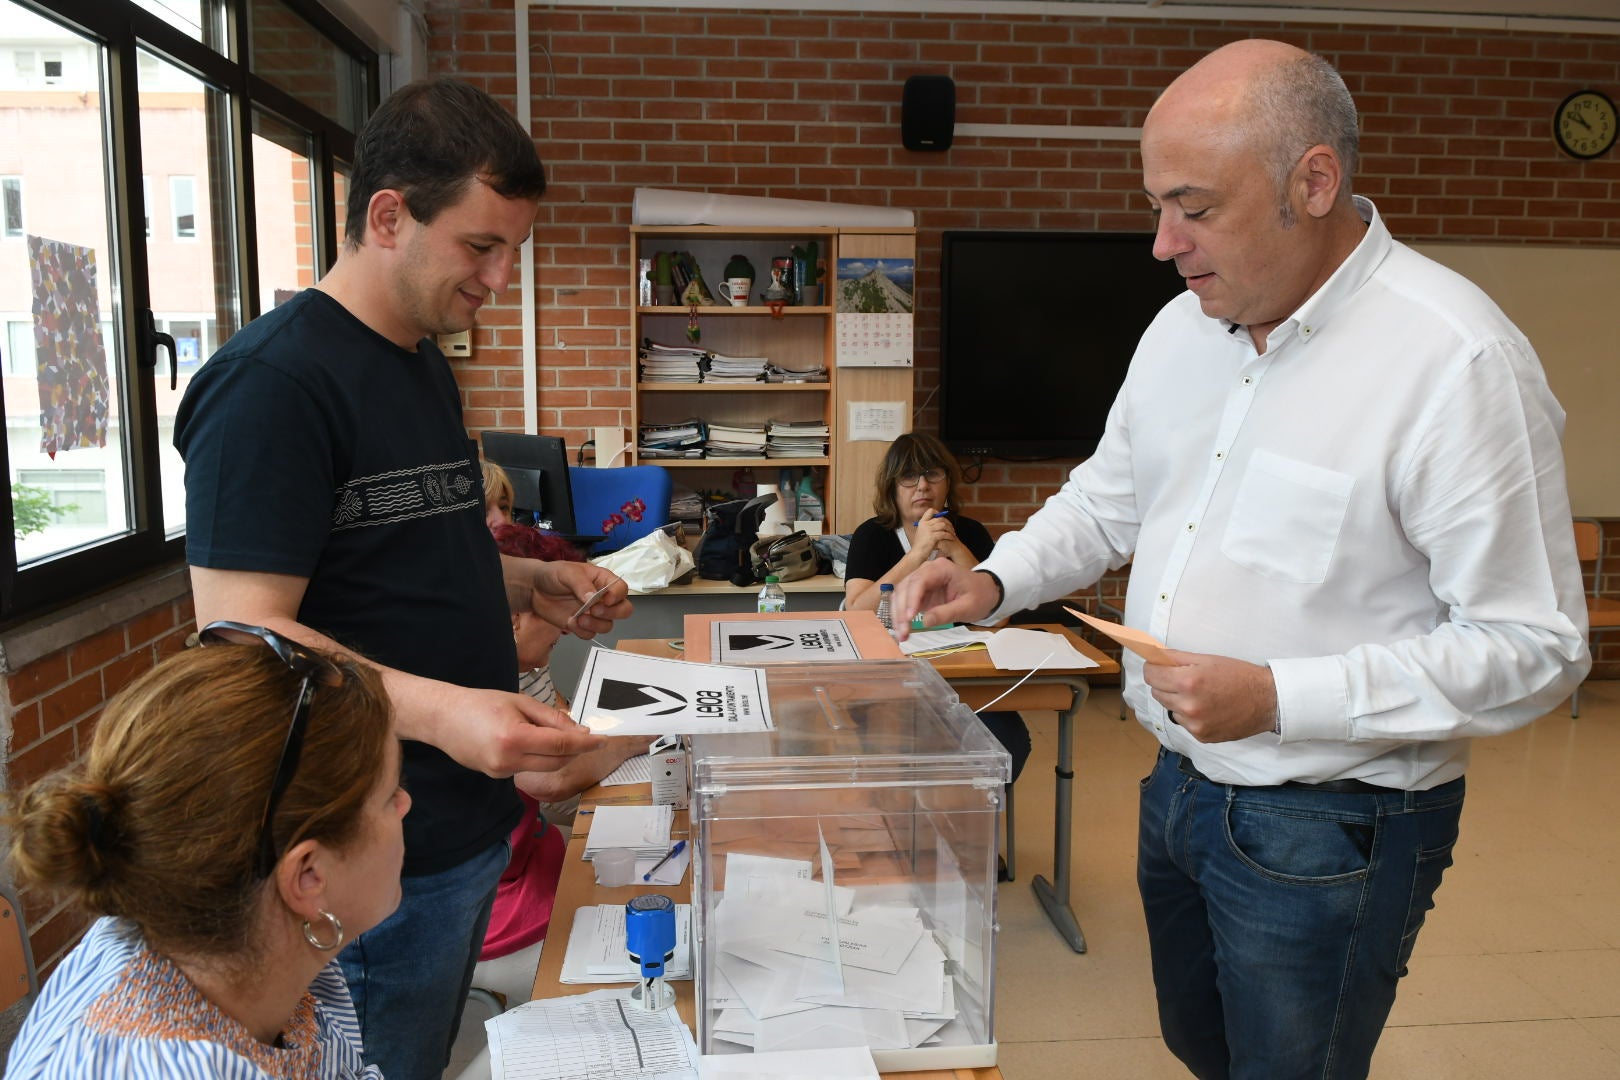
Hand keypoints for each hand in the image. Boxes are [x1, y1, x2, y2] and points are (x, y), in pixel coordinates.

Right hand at [423, 684, 605, 777]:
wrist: (442, 718)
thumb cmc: (481, 703)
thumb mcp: (520, 702)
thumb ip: (552, 718)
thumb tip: (580, 732)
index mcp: (514, 738)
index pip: (561, 746)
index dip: (585, 744)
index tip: (602, 740)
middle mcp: (508, 760)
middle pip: (557, 762)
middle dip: (574, 749)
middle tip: (584, 735)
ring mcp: (501, 772)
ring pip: (545, 767)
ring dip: (557, 754)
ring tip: (552, 734)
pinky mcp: (497, 776)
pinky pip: (528, 768)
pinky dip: (538, 756)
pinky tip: (530, 741)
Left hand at [527, 561, 632, 637]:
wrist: (534, 589)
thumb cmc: (553, 575)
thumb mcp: (568, 573)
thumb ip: (581, 584)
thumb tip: (593, 599)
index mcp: (603, 581)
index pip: (621, 589)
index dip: (617, 596)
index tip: (605, 599)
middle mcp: (602, 598)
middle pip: (623, 610)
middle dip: (613, 613)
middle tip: (595, 610)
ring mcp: (593, 614)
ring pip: (608, 626)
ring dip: (596, 625)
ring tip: (579, 619)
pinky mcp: (581, 626)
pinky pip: (590, 634)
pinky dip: (582, 631)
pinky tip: (570, 622)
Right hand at [891, 560, 998, 639]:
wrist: (985, 592)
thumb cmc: (979, 596)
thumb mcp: (968, 607)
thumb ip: (947, 613)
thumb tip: (925, 622)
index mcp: (941, 569)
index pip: (919, 580)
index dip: (912, 598)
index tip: (909, 618)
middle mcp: (927, 571)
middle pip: (905, 587)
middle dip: (901, 611)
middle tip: (903, 632)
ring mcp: (921, 580)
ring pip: (900, 594)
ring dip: (897, 614)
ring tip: (901, 635)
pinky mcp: (919, 592)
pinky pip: (904, 601)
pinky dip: (900, 615)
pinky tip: (902, 629)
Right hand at [912, 514, 957, 558]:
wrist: (917, 553)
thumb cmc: (920, 545)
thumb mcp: (922, 532)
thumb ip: (928, 526)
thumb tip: (939, 522)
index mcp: (922, 522)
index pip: (930, 511)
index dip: (937, 512)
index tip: (942, 518)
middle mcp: (925, 524)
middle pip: (940, 518)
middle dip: (948, 523)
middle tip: (951, 528)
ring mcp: (929, 530)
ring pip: (944, 525)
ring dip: (950, 529)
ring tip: (953, 534)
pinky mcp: (933, 536)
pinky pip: (944, 533)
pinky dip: (949, 535)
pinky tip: (951, 538)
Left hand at [1142, 650, 1277, 742]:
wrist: (1267, 701)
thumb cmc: (1239, 676)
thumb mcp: (1208, 659)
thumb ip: (1177, 658)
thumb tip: (1153, 655)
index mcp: (1188, 682)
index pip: (1151, 675)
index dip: (1153, 668)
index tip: (1158, 666)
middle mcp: (1188, 706)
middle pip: (1156, 692)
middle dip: (1165, 683)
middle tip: (1183, 678)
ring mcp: (1194, 724)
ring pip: (1170, 708)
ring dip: (1177, 700)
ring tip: (1200, 694)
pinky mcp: (1201, 737)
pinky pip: (1184, 723)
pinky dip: (1190, 715)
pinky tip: (1207, 708)